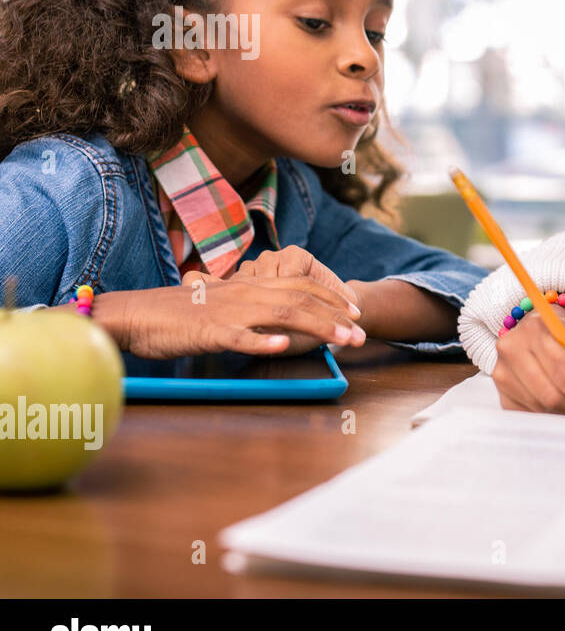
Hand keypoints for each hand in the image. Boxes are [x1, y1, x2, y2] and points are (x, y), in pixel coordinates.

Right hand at [120, 267, 366, 359]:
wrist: (135, 315)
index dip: (332, 296)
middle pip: (302, 299)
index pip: (302, 283)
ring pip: (283, 314)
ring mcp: (229, 311)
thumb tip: (281, 320)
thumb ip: (253, 306)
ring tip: (343, 341)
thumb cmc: (179, 313)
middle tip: (362, 334)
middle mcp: (246, 292)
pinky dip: (263, 340)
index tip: (355, 312)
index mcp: (250, 284)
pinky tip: (284, 347)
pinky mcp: (209, 332)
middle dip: (337, 317)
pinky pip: (240, 335)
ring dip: (318, 327)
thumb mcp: (223, 304)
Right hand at [492, 303, 564, 418]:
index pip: (564, 371)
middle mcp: (512, 349)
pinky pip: (532, 417)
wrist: (538, 334)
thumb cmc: (563, 338)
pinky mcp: (503, 395)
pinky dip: (556, 421)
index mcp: (535, 328)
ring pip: (542, 409)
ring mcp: (503, 374)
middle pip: (552, 394)